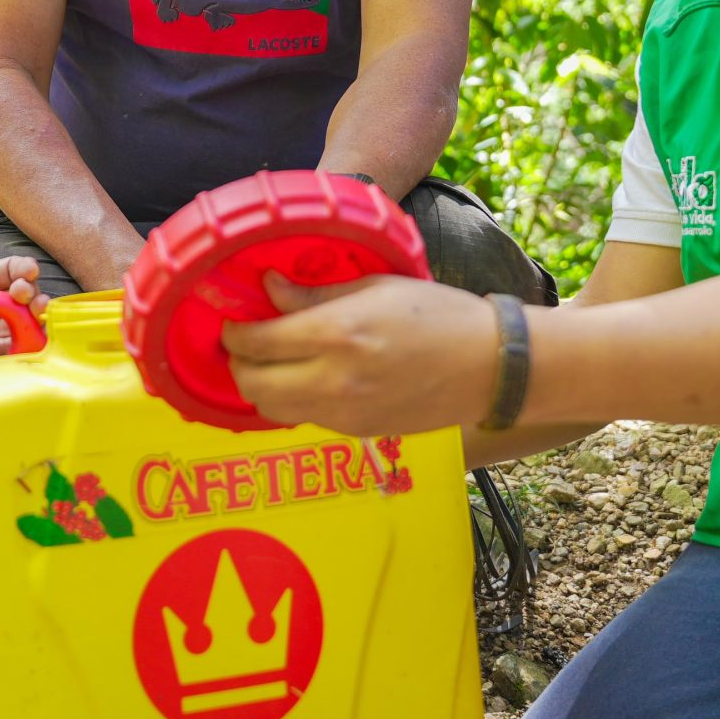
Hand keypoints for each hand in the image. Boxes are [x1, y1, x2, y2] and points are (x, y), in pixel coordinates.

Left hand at [0, 256, 47, 369]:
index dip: (21, 271)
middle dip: (33, 300)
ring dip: (31, 328)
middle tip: (32, 303)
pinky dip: (16, 357)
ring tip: (36, 326)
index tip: (27, 275)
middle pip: (18, 304)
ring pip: (15, 332)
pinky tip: (23, 352)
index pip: (4, 273)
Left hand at [220, 273, 497, 436]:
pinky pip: (304, 419)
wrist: (488, 367)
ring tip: (270, 361)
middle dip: (238, 363)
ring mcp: (344, 413)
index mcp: (337, 334)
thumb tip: (269, 287)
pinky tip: (304, 378)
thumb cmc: (439, 315)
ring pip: (271, 410)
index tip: (231, 321)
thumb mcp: (376, 286)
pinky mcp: (357, 432)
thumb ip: (315, 293)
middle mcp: (334, 380)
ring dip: (259, 386)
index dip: (233, 332)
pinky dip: (290, 401)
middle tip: (245, 343)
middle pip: (252, 384)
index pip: (257, 342)